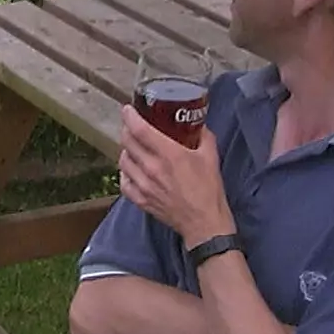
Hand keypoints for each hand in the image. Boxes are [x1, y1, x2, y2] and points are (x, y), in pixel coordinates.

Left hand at [117, 105, 232, 246]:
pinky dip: (125, 173)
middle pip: (127, 142)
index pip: (140, 129)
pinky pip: (123, 182)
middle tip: (133, 127)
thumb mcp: (211, 157)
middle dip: (127, 130)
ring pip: (123, 160)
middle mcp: (152, 168)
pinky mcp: (140, 200)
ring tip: (134, 148)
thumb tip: (197, 123)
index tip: (128, 109)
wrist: (205, 224)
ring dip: (126, 151)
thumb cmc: (209, 190)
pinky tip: (132, 170)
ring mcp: (143, 185)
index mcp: (169, 155)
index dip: (130, 116)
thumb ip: (203, 136)